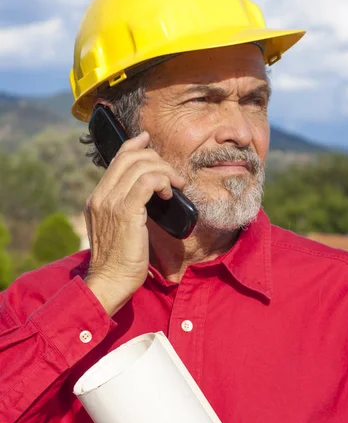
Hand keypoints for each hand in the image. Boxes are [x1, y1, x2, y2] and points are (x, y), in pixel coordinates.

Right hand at [83, 131, 184, 315]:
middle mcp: (100, 196)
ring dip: (165, 171)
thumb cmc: (120, 262)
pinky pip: (147, 181)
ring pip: (141, 166)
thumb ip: (125, 210)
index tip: (148, 141)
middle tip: (174, 176)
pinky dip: (162, 181)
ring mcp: (110, 202)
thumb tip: (146, 195)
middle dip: (157, 160)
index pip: (116, 160)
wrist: (110, 282)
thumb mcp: (118, 230)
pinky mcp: (125, 211)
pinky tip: (169, 194)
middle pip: (130, 157)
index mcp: (97, 199)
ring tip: (176, 185)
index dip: (134, 145)